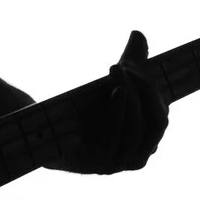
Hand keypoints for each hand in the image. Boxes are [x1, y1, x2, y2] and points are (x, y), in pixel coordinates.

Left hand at [55, 31, 167, 174]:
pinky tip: (115, 91)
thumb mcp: (109, 86)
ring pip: (136, 130)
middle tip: (126, 64)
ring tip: (118, 69)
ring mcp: (115, 165)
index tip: (131, 64)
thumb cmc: (80, 110)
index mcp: (143, 143)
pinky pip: (114, 139)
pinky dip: (118, 112)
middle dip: (145, 90)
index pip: (161, 117)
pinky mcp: (94, 165)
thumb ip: (128, 63)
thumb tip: (138, 34)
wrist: (39, 131)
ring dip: (131, 96)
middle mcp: (134, 158)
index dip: (152, 90)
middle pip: (155, 124)